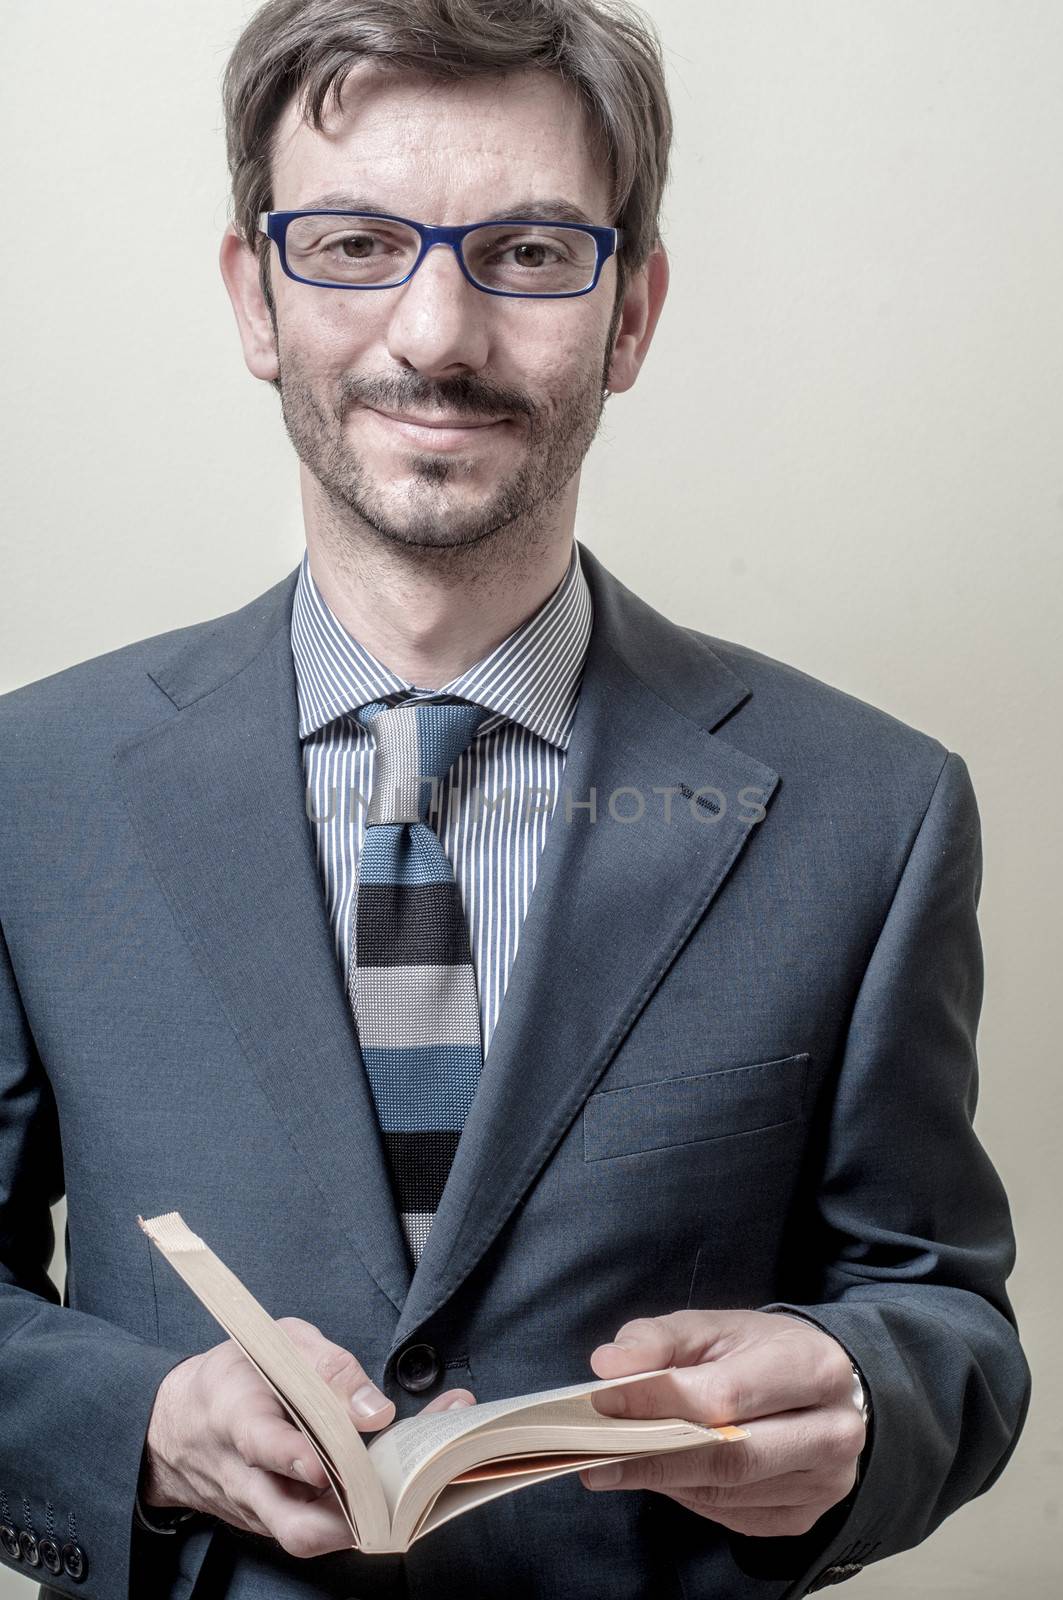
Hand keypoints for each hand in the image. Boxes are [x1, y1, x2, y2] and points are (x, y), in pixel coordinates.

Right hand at [141, 1317, 474, 1556]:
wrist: (181, 1425)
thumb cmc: (238, 1375)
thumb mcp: (278, 1344)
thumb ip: (327, 1368)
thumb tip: (377, 1412)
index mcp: (236, 1417)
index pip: (262, 1444)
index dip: (294, 1456)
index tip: (324, 1462)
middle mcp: (247, 1478)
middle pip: (294, 1525)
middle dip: (353, 1518)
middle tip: (400, 1492)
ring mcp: (263, 1511)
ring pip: (317, 1535)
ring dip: (370, 1517)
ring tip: (417, 1482)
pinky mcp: (279, 1523)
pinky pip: (322, 1528)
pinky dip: (362, 1513)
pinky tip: (400, 1482)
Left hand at [579, 1310, 863, 1537]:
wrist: (821, 1388)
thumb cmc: (760, 1351)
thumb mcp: (715, 1327)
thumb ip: (661, 1340)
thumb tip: (610, 1364)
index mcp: (815, 1367)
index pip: (726, 1394)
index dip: (660, 1401)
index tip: (602, 1402)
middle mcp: (833, 1431)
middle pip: (731, 1457)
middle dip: (654, 1455)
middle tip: (594, 1453)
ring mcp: (824, 1483)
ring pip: (727, 1492)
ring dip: (664, 1478)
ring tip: (613, 1462)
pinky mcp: (804, 1517)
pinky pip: (732, 1515)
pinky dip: (688, 1495)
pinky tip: (661, 1473)